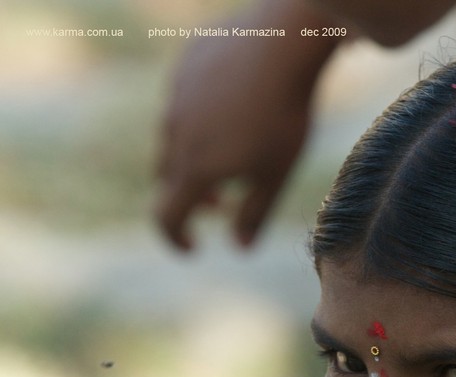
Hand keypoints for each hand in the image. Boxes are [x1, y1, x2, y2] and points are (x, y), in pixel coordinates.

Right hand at [154, 3, 338, 250]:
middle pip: (168, 178)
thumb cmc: (285, 116)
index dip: (176, 238)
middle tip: (223, 204)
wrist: (282, 44)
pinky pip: (183, 102)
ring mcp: (175, 98)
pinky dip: (200, 121)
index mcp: (194, 168)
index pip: (166, 216)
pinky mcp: (184, 68)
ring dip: (194, 159)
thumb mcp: (276, 173)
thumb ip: (255, 213)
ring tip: (230, 157)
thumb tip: (239, 248)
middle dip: (191, 199)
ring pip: (174, 138)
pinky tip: (233, 112)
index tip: (193, 248)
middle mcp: (174, 134)